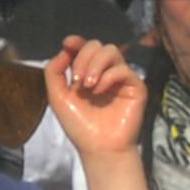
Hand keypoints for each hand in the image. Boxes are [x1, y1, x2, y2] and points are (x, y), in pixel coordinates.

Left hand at [42, 34, 148, 156]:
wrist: (99, 148)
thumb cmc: (80, 126)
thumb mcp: (58, 97)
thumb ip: (54, 72)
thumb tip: (64, 50)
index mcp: (87, 73)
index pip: (84, 48)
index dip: (76, 41)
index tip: (68, 43)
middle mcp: (104, 73)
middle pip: (97, 45)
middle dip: (83, 57)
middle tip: (77, 79)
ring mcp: (120, 79)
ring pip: (111, 51)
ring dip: (95, 64)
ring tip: (88, 85)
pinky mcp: (135, 87)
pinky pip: (124, 69)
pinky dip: (108, 76)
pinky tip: (99, 91)